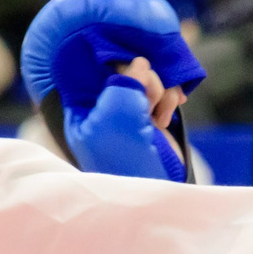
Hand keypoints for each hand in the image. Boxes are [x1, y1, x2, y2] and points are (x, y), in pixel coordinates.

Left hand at [22, 0, 203, 180]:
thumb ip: (123, 83)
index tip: (130, 69)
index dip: (116, 59)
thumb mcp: (118, 117)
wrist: (158, 193)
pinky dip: (170, 98)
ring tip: (158, 117)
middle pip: (125, 65)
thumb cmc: (128, 160)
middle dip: (144, 79)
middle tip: (148, 101)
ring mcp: (128, 110)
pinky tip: (168, 115)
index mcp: (82, 105)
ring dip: (160, 90)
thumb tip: (139, 63)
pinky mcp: (150, 116)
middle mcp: (103, 105)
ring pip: (147, 75)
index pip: (94, 63)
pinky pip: (163, 89)